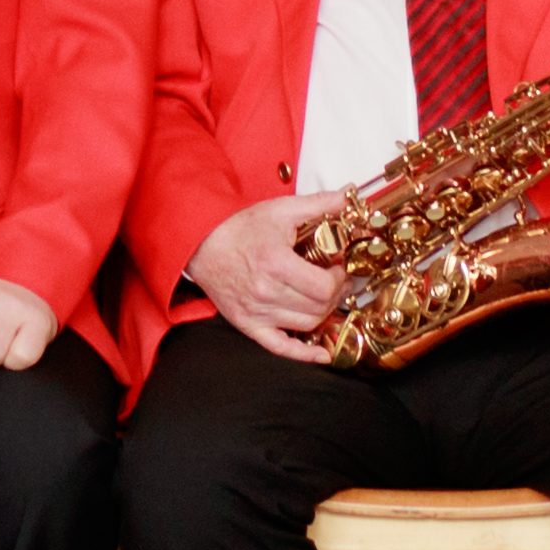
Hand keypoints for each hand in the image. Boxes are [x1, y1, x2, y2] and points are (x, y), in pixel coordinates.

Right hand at [189, 192, 345, 361]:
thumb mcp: (280, 209)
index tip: (339, 267)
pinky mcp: (248, 324)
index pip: (323, 286)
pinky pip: (281, 347)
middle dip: (335, 293)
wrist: (200, 244)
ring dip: (324, 313)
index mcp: (275, 263)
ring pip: (307, 325)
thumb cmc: (239, 228)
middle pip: (319, 307)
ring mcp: (256, 312)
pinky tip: (322, 353)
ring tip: (325, 298)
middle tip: (337, 280)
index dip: (339, 279)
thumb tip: (349, 195)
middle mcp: (265, 292)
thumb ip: (318, 203)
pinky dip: (304, 353)